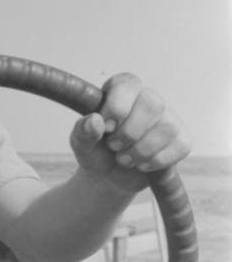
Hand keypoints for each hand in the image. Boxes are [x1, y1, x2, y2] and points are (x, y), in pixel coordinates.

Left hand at [70, 73, 190, 191]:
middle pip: (153, 104)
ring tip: (124, 159)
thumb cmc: (95, 151)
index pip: (128, 84)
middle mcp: (148, 99)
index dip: (117, 106)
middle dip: (130, 132)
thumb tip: (95, 121)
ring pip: (168, 127)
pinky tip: (141, 165)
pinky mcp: (181, 140)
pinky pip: (180, 145)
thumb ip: (83, 131)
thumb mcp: (81, 143)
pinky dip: (157, 161)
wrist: (108, 177)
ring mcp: (168, 119)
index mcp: (121, 91)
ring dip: (142, 150)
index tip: (106, 128)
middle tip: (114, 146)